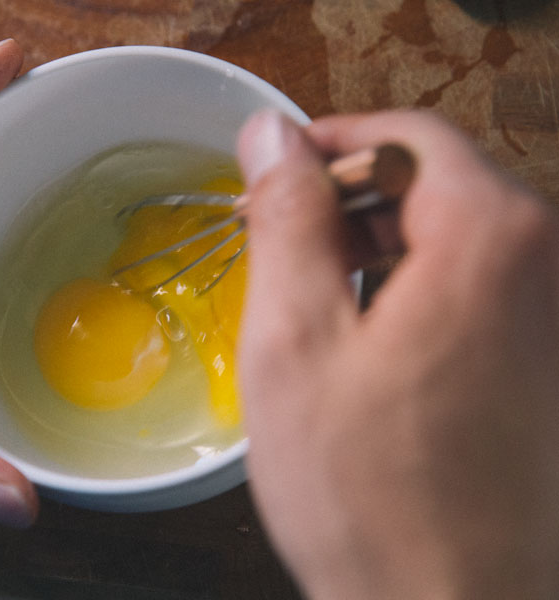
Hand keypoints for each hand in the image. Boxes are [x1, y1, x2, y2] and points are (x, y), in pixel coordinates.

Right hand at [236, 110, 558, 598]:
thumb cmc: (368, 492)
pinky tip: (366, 347)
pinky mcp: (548, 367)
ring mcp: (556, 321)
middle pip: (439, 183)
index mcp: (490, 239)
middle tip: (276, 246)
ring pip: (457, 240)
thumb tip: (272, 135)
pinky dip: (414, 293)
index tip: (270, 180)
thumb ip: (288, 220)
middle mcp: (549, 267)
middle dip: (348, 200)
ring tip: (312, 301)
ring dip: (377, 249)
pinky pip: (478, 294)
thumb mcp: (297, 340)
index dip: (327, 145)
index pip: (408, 136)